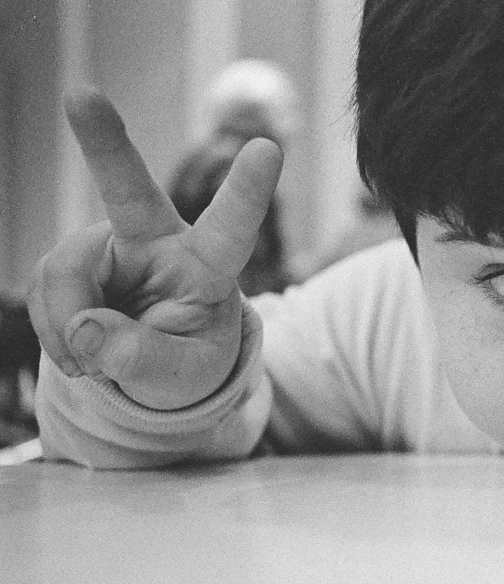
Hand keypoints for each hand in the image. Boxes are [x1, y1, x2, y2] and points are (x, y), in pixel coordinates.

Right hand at [29, 88, 282, 410]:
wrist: (154, 369)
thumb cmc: (189, 364)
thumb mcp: (182, 378)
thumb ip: (142, 358)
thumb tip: (84, 331)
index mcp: (210, 266)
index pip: (233, 228)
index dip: (248, 191)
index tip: (268, 148)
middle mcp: (160, 242)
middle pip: (129, 191)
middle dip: (104, 144)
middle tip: (81, 95)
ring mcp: (110, 247)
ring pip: (67, 273)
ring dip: (69, 327)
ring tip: (95, 362)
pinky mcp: (72, 261)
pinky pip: (44, 292)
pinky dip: (55, 333)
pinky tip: (79, 351)